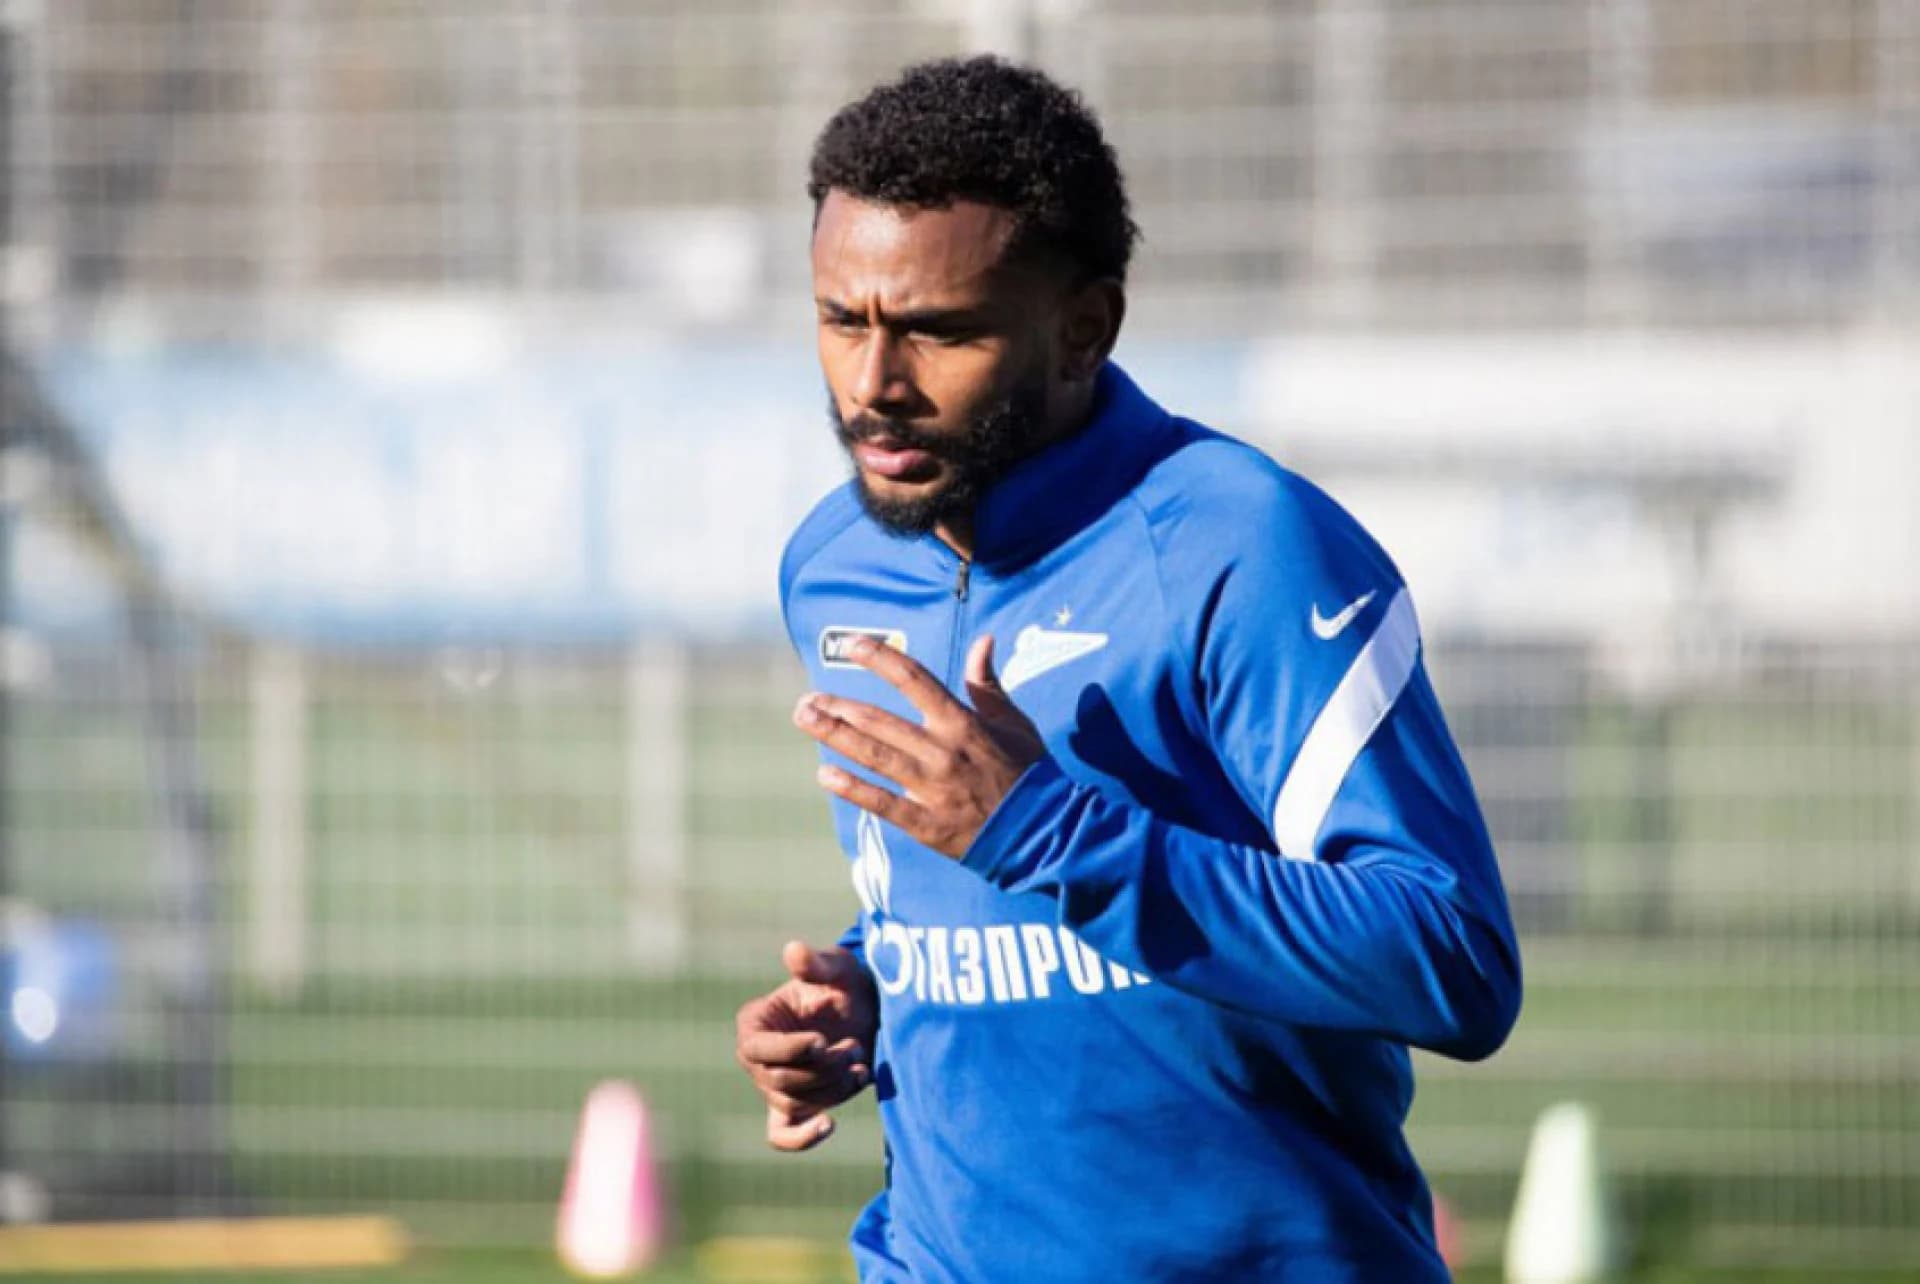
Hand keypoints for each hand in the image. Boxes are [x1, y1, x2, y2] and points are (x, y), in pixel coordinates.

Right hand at [734, 940, 878, 1150]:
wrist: (872, 1012)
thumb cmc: (847, 983)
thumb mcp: (838, 967)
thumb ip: (816, 963)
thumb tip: (793, 950)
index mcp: (755, 1022)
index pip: (758, 1049)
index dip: (789, 1049)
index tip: (822, 1041)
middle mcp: (757, 1059)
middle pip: (780, 1082)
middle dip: (822, 1068)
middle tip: (854, 1046)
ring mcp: (774, 1086)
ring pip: (796, 1104)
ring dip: (833, 1088)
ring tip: (861, 1063)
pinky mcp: (795, 1108)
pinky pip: (784, 1135)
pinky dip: (802, 1138)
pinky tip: (828, 1124)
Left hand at [793, 635, 1045, 857]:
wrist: (1042, 831)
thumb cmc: (1028, 772)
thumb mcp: (1014, 722)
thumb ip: (988, 682)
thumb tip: (983, 640)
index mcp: (962, 722)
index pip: (913, 679)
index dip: (879, 658)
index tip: (851, 644)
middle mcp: (941, 751)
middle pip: (879, 721)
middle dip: (839, 707)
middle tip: (807, 698)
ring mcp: (931, 788)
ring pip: (873, 756)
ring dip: (834, 736)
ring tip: (806, 720)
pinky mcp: (926, 823)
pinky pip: (882, 803)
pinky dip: (852, 788)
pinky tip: (825, 774)